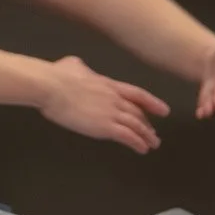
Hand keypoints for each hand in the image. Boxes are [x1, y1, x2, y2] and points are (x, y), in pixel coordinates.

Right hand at [38, 55, 167, 152]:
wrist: (51, 86)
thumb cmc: (57, 75)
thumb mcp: (72, 65)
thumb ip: (81, 67)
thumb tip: (78, 66)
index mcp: (108, 84)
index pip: (137, 94)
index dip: (152, 103)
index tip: (163, 110)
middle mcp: (115, 98)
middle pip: (138, 113)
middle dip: (147, 124)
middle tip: (153, 134)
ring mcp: (111, 112)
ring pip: (136, 126)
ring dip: (146, 136)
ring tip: (153, 144)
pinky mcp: (104, 126)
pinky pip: (127, 136)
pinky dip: (137, 143)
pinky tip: (142, 149)